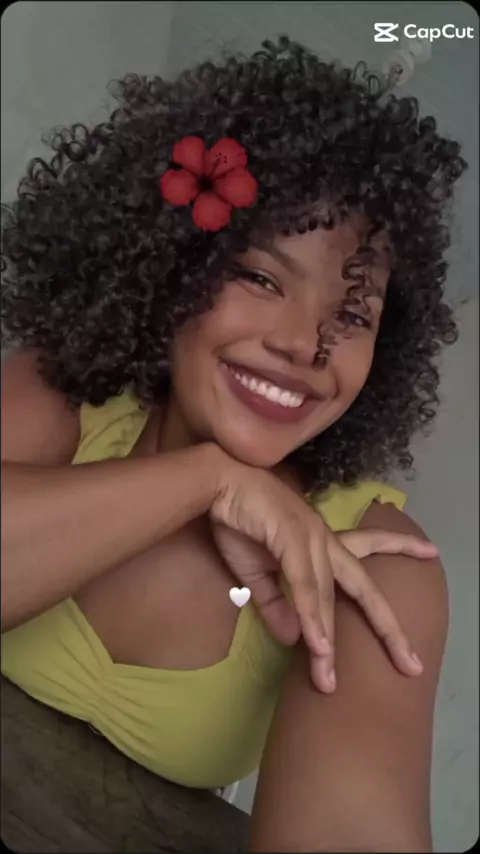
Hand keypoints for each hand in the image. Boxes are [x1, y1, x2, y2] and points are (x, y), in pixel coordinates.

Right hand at [209, 458, 437, 692]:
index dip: (399, 548)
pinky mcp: (291, 539)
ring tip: (328, 678)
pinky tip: (317, 645)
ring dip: (327, 640)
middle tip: (411, 662)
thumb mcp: (256, 572)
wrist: (215, 484)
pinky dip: (312, 617)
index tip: (431, 552)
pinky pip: (305, 587)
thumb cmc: (239, 518)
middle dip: (387, 627)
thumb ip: (276, 604)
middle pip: (364, 588)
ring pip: (329, 598)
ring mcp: (311, 539)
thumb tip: (294, 639)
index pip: (367, 547)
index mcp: (320, 543)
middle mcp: (324, 541)